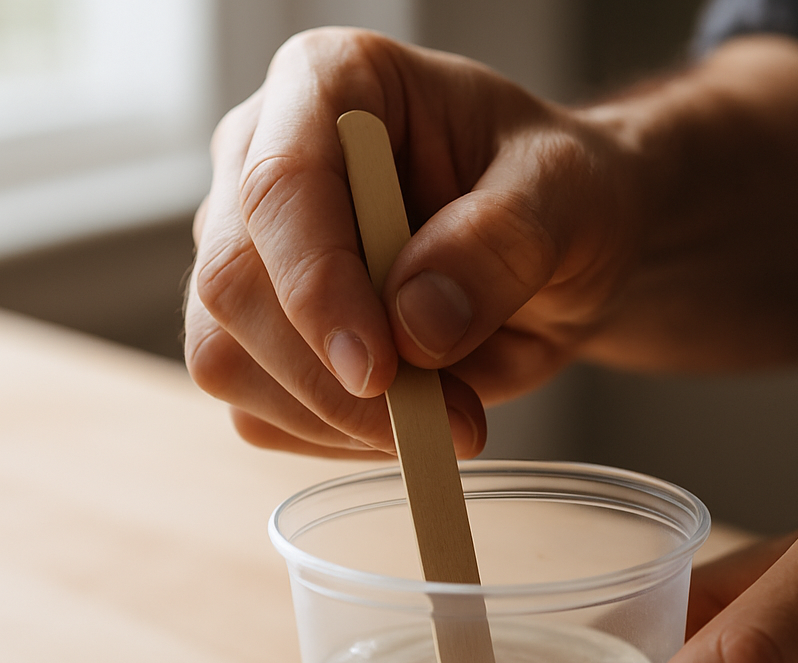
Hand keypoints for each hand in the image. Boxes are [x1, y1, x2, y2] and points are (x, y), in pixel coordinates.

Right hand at [183, 27, 644, 456]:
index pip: (280, 186)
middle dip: (335, 380)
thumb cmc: (558, 196)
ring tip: (448, 415)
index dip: (318, 286)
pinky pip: (260, 413)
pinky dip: (334, 438)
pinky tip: (407, 419)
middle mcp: (264, 165)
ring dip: (337, 419)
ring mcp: (253, 257)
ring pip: (229, 362)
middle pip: (235, 288)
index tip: (382, 370)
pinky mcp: (260, 337)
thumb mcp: (566, 195)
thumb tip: (414, 325)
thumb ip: (500, 242)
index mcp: (330, 86)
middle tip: (450, 419)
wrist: (560, 256)